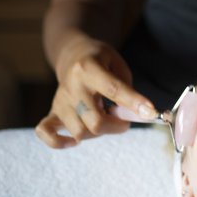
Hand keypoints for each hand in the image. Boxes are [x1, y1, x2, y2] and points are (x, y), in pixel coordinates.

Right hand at [35, 34, 156, 148]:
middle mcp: (72, 86)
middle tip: (124, 120)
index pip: (113, 89)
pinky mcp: (52, 111)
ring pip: (79, 131)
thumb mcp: (117, 62)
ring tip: (104, 118)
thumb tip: (137, 114)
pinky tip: (74, 140)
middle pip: (95, 120)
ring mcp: (60, 101)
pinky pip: (45, 133)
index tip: (150, 112)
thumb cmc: (100, 60)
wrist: (72, 54)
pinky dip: (59, 142)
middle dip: (117, 126)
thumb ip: (126, 88)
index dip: (133, 103)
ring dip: (98, 132)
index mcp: (89, 68)